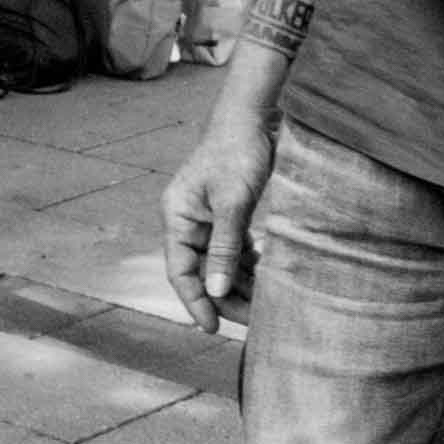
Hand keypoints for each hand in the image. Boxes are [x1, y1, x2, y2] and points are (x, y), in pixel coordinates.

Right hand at [162, 113, 275, 333]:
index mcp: (177, 216)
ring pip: (220, 261)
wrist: (254, 114)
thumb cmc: (238, 150)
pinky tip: (265, 278)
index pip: (180, 271)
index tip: (212, 329)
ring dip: (239, 283)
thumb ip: (224, 247)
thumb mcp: (233, 201)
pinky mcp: (228, 211)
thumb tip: (215, 292)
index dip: (194, 302)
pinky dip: (248, 263)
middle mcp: (188, 219)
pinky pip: (234, 247)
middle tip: (251, 322)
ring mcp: (208, 215)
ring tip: (262, 307)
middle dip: (224, 297)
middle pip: (202, 270)